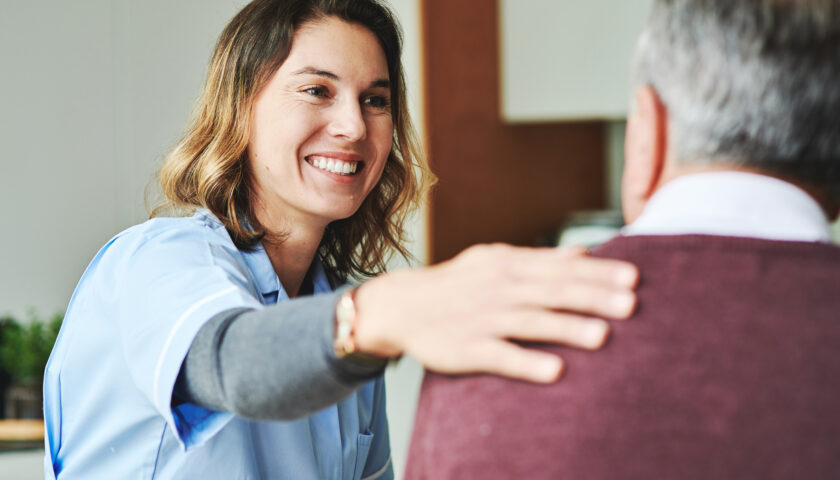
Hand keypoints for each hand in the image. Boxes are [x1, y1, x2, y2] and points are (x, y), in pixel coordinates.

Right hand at [353, 243, 638, 382]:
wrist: (401, 305)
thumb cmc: (458, 283)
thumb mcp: (495, 260)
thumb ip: (541, 258)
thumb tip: (586, 252)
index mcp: (507, 264)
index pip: (559, 267)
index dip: (597, 273)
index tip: (633, 278)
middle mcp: (498, 288)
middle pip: (551, 291)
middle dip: (592, 297)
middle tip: (631, 304)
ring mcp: (482, 318)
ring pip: (530, 322)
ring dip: (567, 327)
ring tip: (603, 335)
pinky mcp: (466, 349)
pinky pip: (500, 355)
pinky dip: (527, 362)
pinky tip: (555, 370)